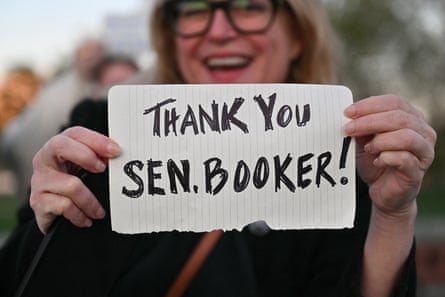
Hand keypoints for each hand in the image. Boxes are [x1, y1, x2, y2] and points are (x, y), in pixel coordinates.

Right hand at [30, 126, 120, 233]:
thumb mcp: (86, 169)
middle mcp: (45, 159)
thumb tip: (120, 158)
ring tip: (100, 212)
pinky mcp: (38, 201)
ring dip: (90, 201)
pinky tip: (86, 219)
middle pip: (60, 146)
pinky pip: (64, 206)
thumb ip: (99, 159)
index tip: (116, 151)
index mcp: (60, 146)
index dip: (96, 140)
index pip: (75, 133)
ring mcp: (39, 180)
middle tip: (103, 169)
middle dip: (86, 155)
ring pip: (70, 184)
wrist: (53, 215)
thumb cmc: (74, 185)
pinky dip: (80, 215)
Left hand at [344, 95, 435, 217]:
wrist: (382, 191)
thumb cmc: (376, 161)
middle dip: (370, 121)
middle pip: (400, 117)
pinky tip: (377, 161)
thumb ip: (362, 126)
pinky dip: (386, 157)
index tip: (348, 112)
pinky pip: (404, 159)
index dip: (370, 105)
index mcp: (411, 118)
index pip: (395, 102)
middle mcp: (422, 132)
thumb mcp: (364, 139)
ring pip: (406, 136)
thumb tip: (349, 114)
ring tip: (368, 148)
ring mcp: (423, 152)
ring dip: (380, 140)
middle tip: (349, 129)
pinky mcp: (417, 172)